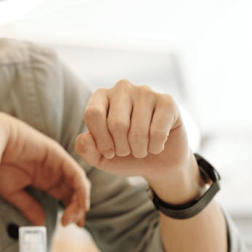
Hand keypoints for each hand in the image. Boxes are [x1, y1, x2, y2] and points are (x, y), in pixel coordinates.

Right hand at [0, 114, 90, 226]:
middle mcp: (53, 171)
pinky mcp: (58, 155)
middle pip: (74, 191)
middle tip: (74, 224)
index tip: (69, 226)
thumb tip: (41, 222)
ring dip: (80, 201)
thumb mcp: (13, 192)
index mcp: (43, 179)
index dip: (71, 211)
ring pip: (78, 183)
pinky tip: (81, 202)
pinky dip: (81, 188)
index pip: (65, 196)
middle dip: (77, 209)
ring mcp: (57, 162)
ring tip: (74, 216)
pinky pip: (76, 173)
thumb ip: (29, 206)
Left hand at [74, 79, 193, 182]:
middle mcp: (122, 88)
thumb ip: (86, 150)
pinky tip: (157, 145)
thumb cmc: (125, 156)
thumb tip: (84, 138)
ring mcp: (146, 92)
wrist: (157, 163)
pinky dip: (156, 147)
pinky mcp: (168, 101)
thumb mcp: (100, 158)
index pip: (94, 114)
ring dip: (139, 150)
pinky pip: (157, 132)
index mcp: (101, 96)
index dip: (101, 141)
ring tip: (142, 149)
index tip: (109, 152)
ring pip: (137, 130)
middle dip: (122, 148)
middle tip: (128, 151)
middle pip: (116, 123)